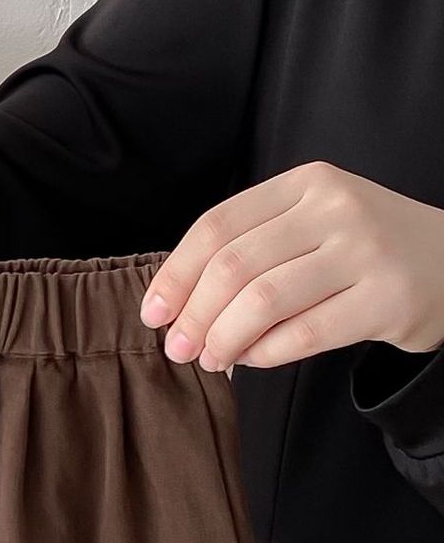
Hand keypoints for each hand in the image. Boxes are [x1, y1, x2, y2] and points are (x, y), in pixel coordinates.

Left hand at [143, 162, 443, 368]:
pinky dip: (265, 354)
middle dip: (193, 315)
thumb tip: (174, 306)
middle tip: (177, 349)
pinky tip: (252, 359)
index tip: (152, 313)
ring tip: (211, 359)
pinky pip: (304, 334)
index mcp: (306, 183)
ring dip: (223, 339)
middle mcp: (338, 209)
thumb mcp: (310, 225)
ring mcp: (367, 252)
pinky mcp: (389, 299)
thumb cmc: (362, 250)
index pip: (217, 226)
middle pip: (233, 267)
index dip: (175, 275)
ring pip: (263, 302)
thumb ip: (249, 249)